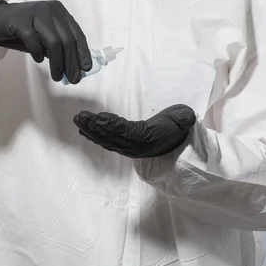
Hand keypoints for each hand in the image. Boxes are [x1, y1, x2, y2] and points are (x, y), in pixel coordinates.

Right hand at [0, 0, 91, 83]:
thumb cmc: (21, 30)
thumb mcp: (44, 37)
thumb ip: (58, 46)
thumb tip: (74, 66)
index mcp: (59, 11)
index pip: (77, 33)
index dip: (83, 52)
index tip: (86, 68)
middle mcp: (50, 9)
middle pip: (67, 40)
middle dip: (71, 63)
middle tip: (72, 79)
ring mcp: (36, 13)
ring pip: (54, 42)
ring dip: (58, 63)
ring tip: (57, 76)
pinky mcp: (20, 20)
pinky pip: (34, 41)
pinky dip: (38, 53)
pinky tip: (38, 60)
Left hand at [73, 105, 196, 158]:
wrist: (179, 140)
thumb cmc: (177, 126)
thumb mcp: (184, 119)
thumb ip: (183, 119)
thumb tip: (186, 118)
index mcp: (148, 138)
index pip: (127, 132)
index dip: (112, 126)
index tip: (99, 118)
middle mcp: (136, 146)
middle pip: (113, 137)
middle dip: (95, 127)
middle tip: (81, 117)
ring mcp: (129, 148)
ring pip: (107, 140)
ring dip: (91, 131)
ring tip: (79, 120)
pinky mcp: (124, 146)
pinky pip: (107, 142)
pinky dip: (95, 136)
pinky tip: (84, 130)